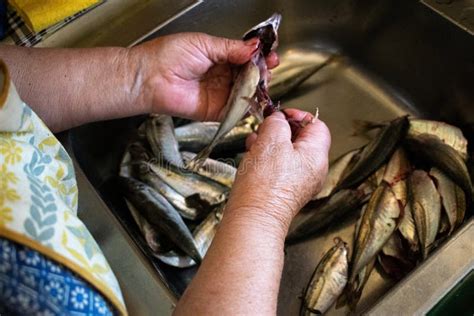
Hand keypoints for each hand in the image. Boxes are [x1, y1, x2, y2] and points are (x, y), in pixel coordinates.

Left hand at [128, 32, 278, 120]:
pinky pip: (238, 109)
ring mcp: (221, 93)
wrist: (151, 79)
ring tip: (262, 78)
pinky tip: (254, 95)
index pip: (246, 57)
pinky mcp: (218, 111)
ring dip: (258, 86)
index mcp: (220, 56)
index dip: (260, 55)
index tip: (270, 53)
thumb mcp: (205, 44)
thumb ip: (232, 48)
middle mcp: (222, 75)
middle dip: (262, 70)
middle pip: (251, 75)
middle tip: (267, 66)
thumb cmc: (168, 56)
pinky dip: (249, 104)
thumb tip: (254, 47)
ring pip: (248, 91)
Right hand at [225, 109, 330, 236]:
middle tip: (264, 129)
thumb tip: (277, 119)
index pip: (317, 126)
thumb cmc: (264, 185)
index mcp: (317, 156)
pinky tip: (252, 158)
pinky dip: (266, 158)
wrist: (253, 217)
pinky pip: (279, 167)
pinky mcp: (285, 190)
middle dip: (279, 130)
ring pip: (287, 152)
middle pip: (301, 139)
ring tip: (254, 144)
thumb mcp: (271, 140)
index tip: (280, 115)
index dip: (298, 116)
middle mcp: (313, 170)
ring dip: (270, 143)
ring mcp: (300, 182)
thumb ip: (277, 123)